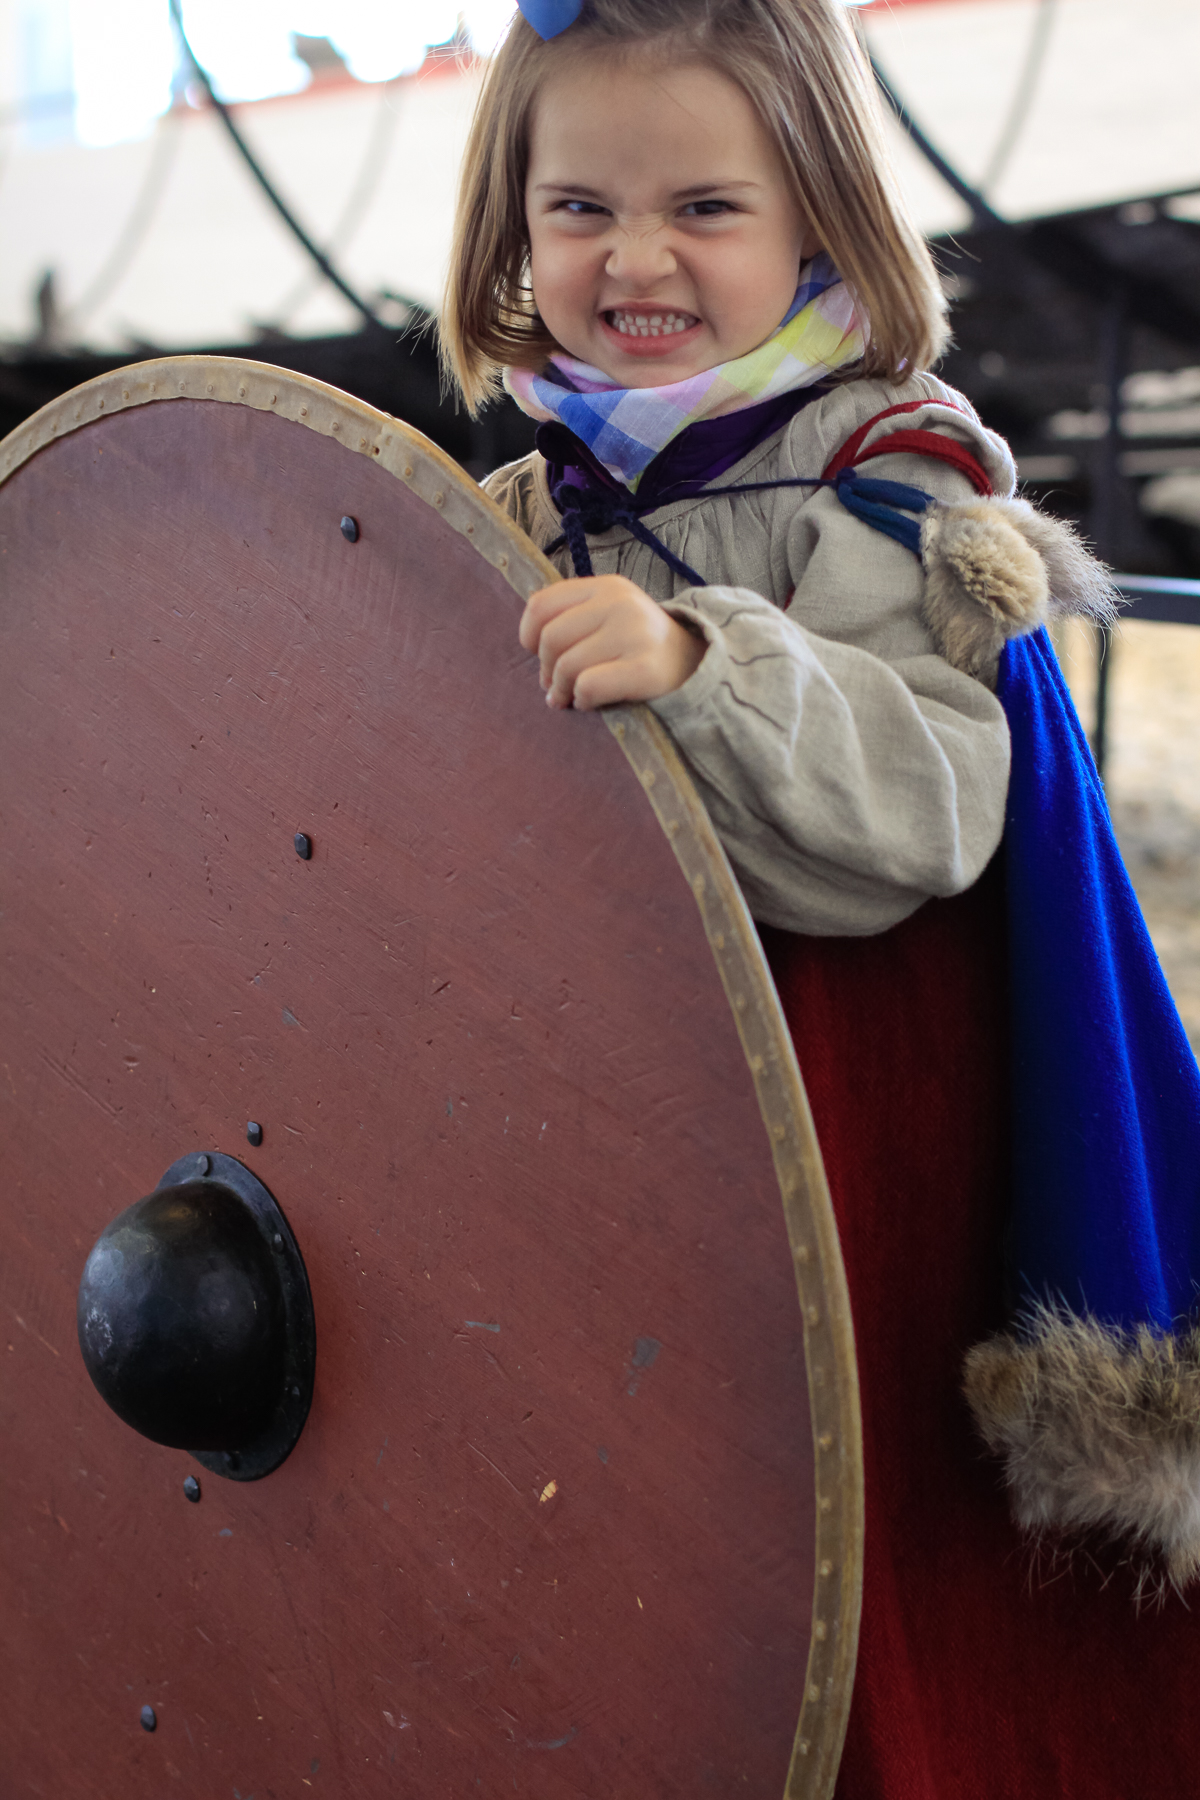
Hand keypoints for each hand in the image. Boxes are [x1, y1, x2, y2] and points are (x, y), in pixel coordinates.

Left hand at [519, 575, 705, 710]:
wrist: (697, 667)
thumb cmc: (640, 646)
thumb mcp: (608, 617)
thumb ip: (571, 618)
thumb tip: (531, 645)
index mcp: (606, 586)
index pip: (541, 605)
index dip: (528, 636)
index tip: (539, 655)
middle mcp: (621, 603)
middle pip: (550, 639)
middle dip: (545, 669)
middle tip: (555, 686)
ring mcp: (636, 634)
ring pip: (567, 665)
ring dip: (562, 690)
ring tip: (571, 697)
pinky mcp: (646, 669)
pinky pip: (589, 686)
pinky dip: (583, 700)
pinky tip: (592, 702)